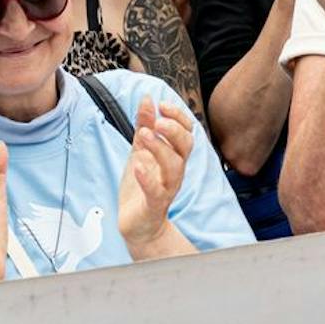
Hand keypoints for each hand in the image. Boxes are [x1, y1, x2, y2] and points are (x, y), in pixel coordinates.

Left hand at [116, 97, 193, 255]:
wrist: (137, 224)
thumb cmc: (142, 185)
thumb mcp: (140, 149)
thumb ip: (144, 125)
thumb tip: (148, 98)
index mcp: (172, 156)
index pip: (186, 132)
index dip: (178, 116)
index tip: (163, 105)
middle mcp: (174, 171)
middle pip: (186, 147)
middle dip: (174, 130)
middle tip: (158, 120)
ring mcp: (166, 189)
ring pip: (174, 167)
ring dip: (160, 148)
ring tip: (143, 135)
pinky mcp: (153, 205)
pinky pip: (156, 192)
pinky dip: (147, 178)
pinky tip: (138, 164)